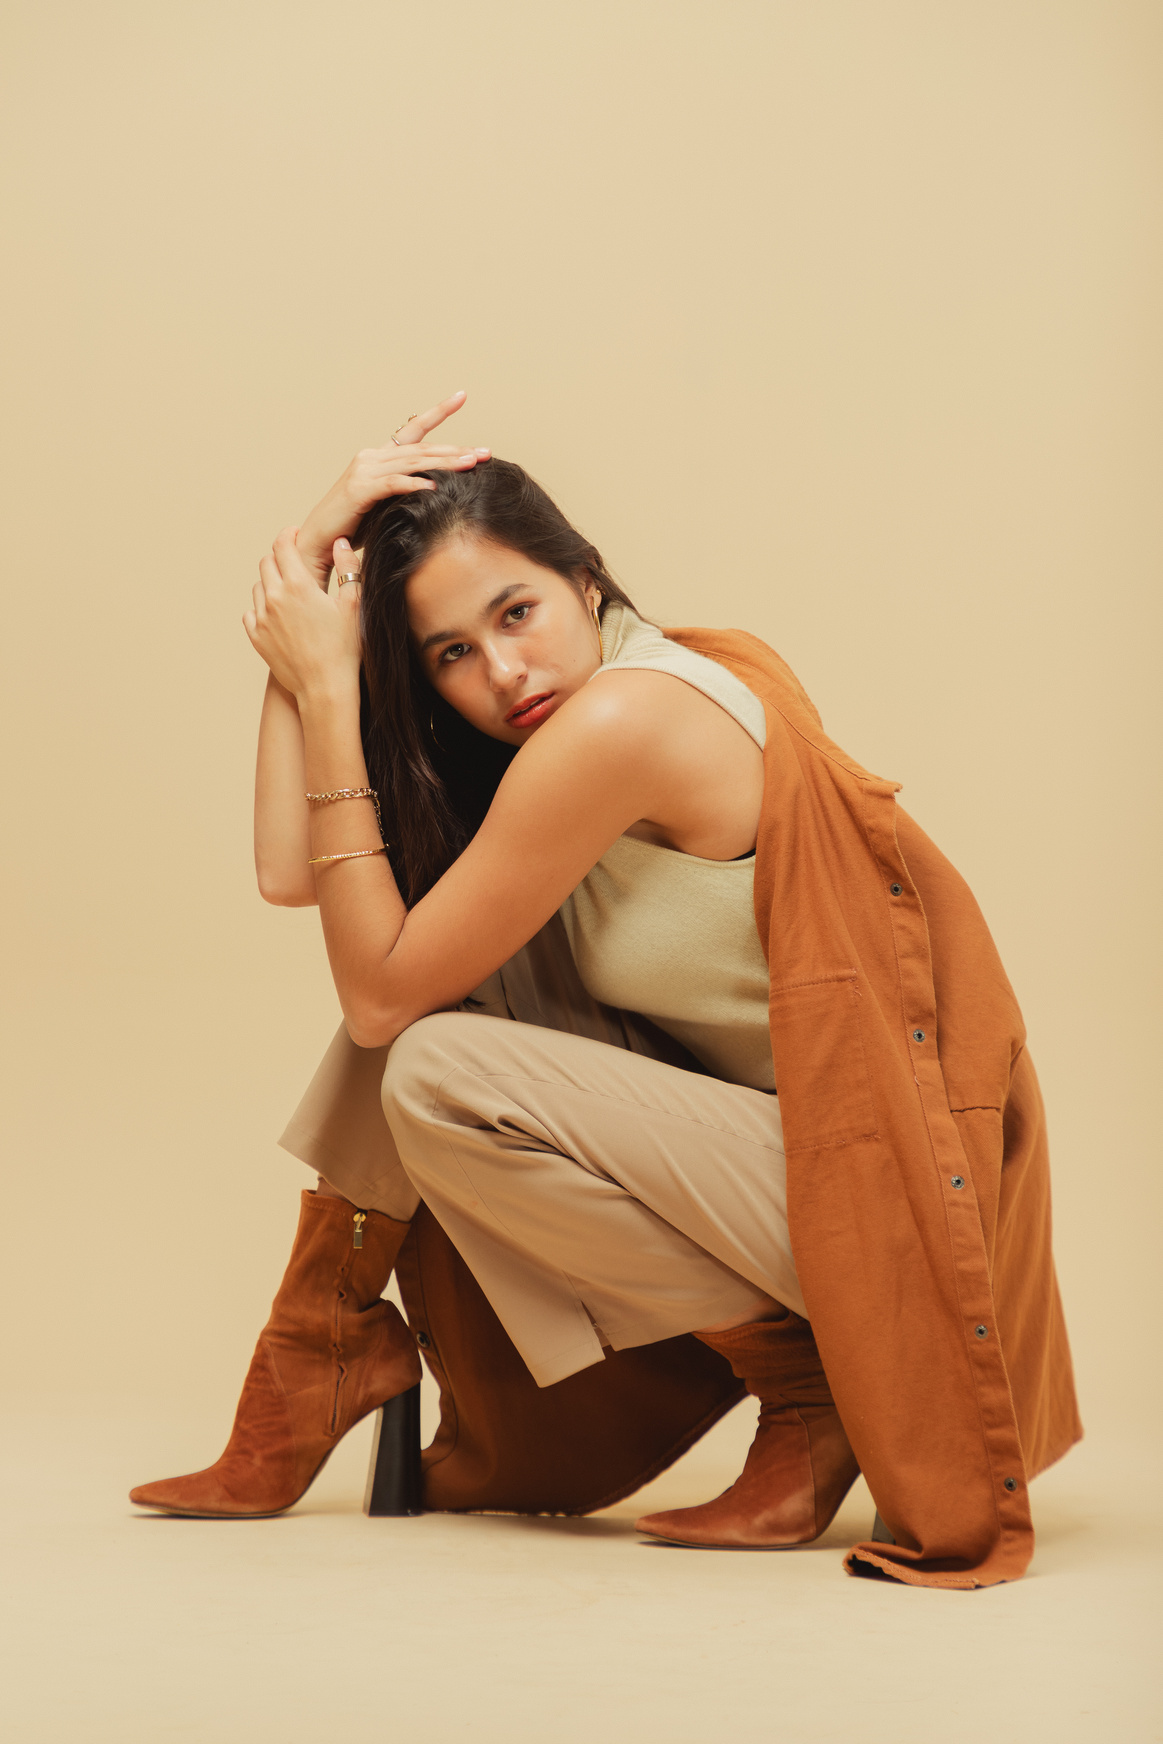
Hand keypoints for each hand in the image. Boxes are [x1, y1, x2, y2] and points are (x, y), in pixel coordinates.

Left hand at [244, 527, 362, 703]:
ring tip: (290, 593)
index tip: (294, 534)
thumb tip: (338, 542)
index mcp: (298, 585)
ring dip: (271, 584)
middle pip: (267, 562)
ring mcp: (262, 618)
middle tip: (295, 565)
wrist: (325, 687)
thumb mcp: (353, 604)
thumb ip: (348, 568)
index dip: (289, 535)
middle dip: (280, 558)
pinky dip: (262, 609)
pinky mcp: (256, 637)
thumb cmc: (345, 648)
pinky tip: (279, 616)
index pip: (283, 545)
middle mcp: (274, 598)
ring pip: (258, 587)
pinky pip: (251, 612)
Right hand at [296, 390, 490, 585]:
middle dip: (455, 449)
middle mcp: (371, 457)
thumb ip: (407, 493)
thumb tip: (439, 493)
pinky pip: (394, 484)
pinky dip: (416, 485)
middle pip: (421, 448)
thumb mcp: (386, 505)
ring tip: (471, 463)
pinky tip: (436, 488)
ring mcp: (364, 470)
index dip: (438, 412)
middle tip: (485, 452)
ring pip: (412, 462)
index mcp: (379, 458)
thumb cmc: (353, 528)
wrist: (319, 542)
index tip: (461, 397)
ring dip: (444, 463)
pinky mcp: (359, 489)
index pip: (413, 430)